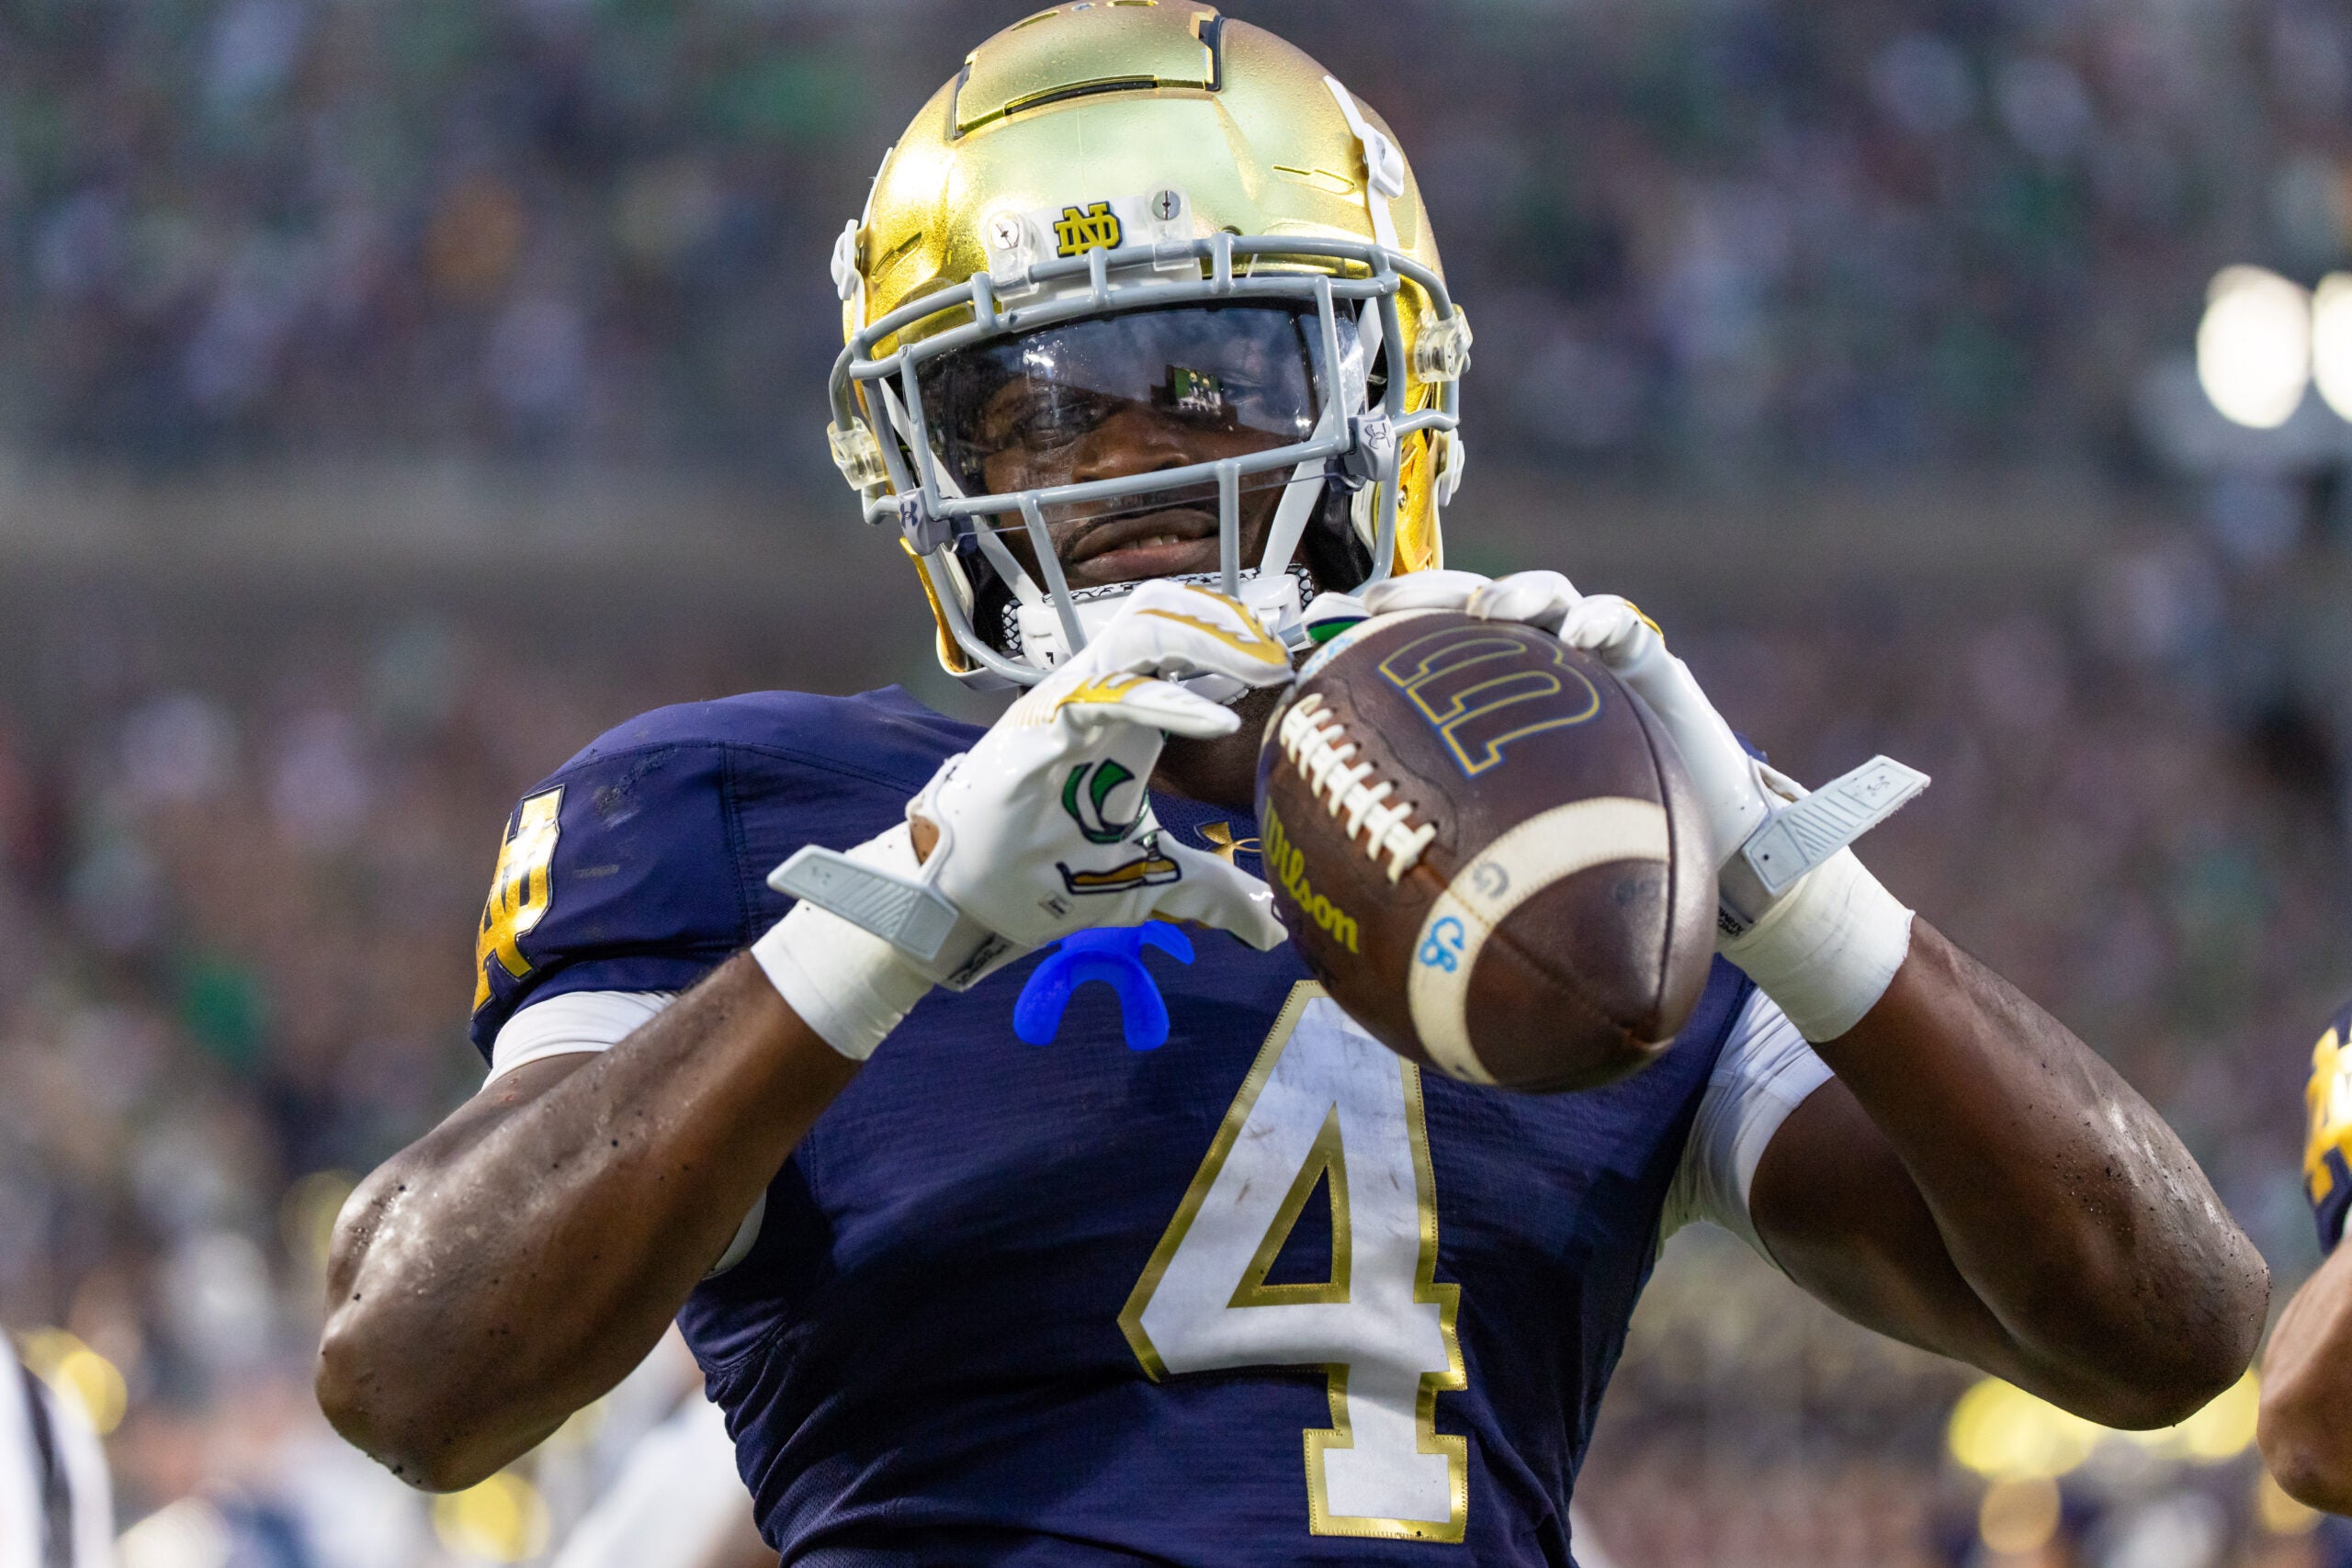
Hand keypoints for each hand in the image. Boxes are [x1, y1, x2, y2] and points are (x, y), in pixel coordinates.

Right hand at [911, 579, 1292, 966]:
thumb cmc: (1046, 874)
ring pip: (1135, 631)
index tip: (1287, 667)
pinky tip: (1216, 722)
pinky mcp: (1039, 732)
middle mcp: (1099, 697)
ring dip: (1205, 637)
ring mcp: (1068, 707)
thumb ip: (1209, 890)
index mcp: (1124, 715)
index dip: (1232, 635)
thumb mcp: (1148, 884)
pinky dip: (1164, 701)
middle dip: (1226, 620)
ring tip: (1260, 665)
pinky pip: (1104, 696)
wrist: (968, 903)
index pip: (1175, 636)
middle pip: (1160, 612)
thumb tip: (1269, 928)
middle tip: (1279, 657)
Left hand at [1362, 569, 1921, 1042]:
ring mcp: (1596, 659)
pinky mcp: (1655, 666)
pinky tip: (1584, 632)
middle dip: (1434, 591)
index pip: (1432, 651)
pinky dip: (1606, 623)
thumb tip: (1335, 936)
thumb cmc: (1598, 855)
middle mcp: (1539, 668)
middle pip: (1479, 606)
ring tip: (1489, 608)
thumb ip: (1448, 869)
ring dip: (1518, 592)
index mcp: (1495, 700)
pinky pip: (1631, 632)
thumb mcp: (1512, 862)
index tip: (1333, 632)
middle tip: (1390, 602)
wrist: (1702, 858)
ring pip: (1551, 598)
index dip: (1384, 637)